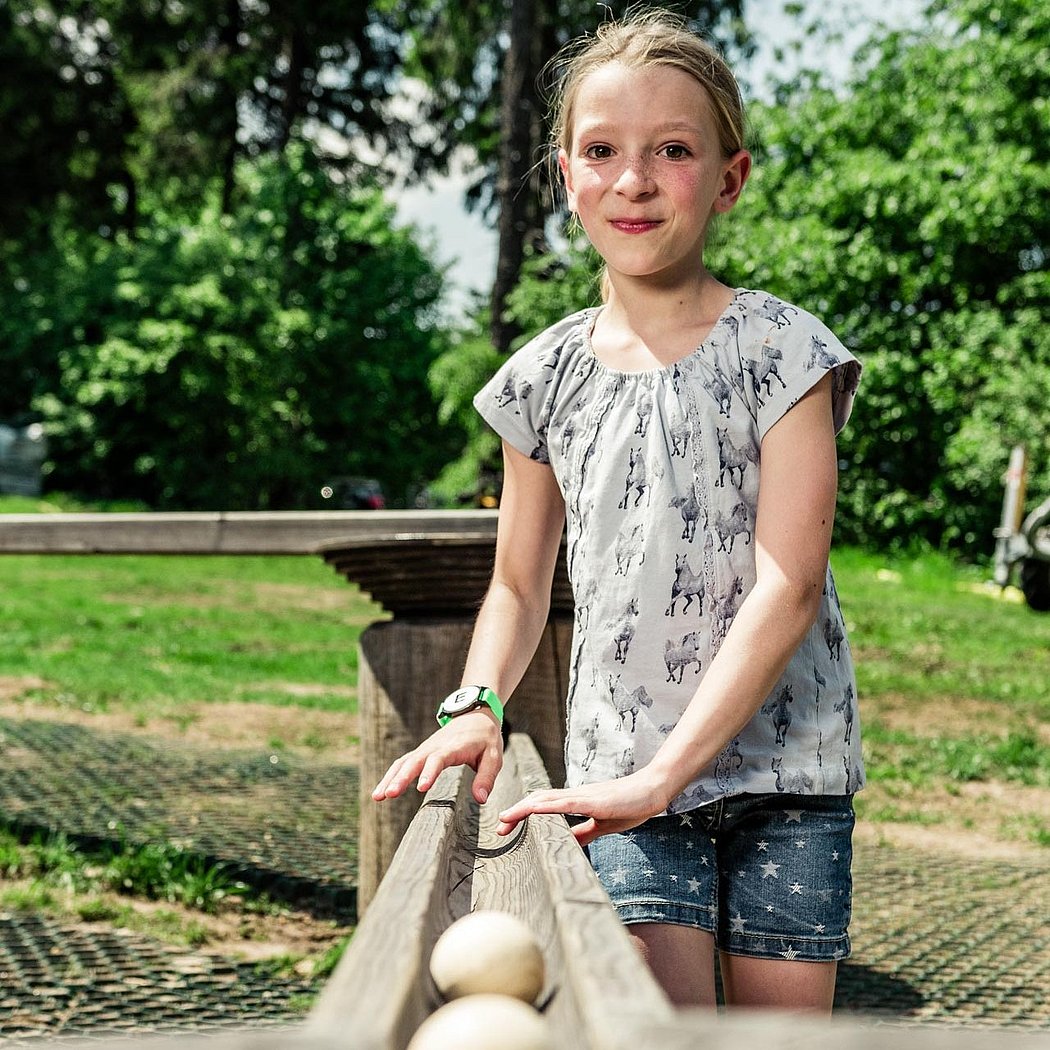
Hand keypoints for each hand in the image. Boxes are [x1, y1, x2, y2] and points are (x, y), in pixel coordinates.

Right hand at [371, 709, 503, 804]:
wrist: (475, 714)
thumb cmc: (485, 738)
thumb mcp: (494, 756)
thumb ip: (486, 778)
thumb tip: (480, 799)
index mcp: (454, 746)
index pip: (439, 759)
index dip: (429, 772)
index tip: (421, 788)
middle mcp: (435, 746)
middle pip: (415, 760)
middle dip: (401, 778)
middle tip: (390, 794)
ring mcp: (425, 748)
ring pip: (404, 762)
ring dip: (390, 778)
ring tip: (378, 796)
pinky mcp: (421, 753)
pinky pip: (402, 763)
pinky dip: (391, 776)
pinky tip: (381, 791)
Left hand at [495, 770, 667, 846]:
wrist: (652, 791)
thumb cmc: (631, 805)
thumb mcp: (603, 824)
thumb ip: (585, 832)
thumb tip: (568, 842)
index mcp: (577, 802)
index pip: (543, 806)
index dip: (523, 814)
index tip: (508, 828)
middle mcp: (576, 795)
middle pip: (538, 800)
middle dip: (516, 813)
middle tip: (499, 827)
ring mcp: (584, 796)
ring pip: (547, 799)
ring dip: (524, 808)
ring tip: (506, 818)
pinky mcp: (595, 801)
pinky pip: (567, 803)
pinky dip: (548, 806)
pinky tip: (535, 809)